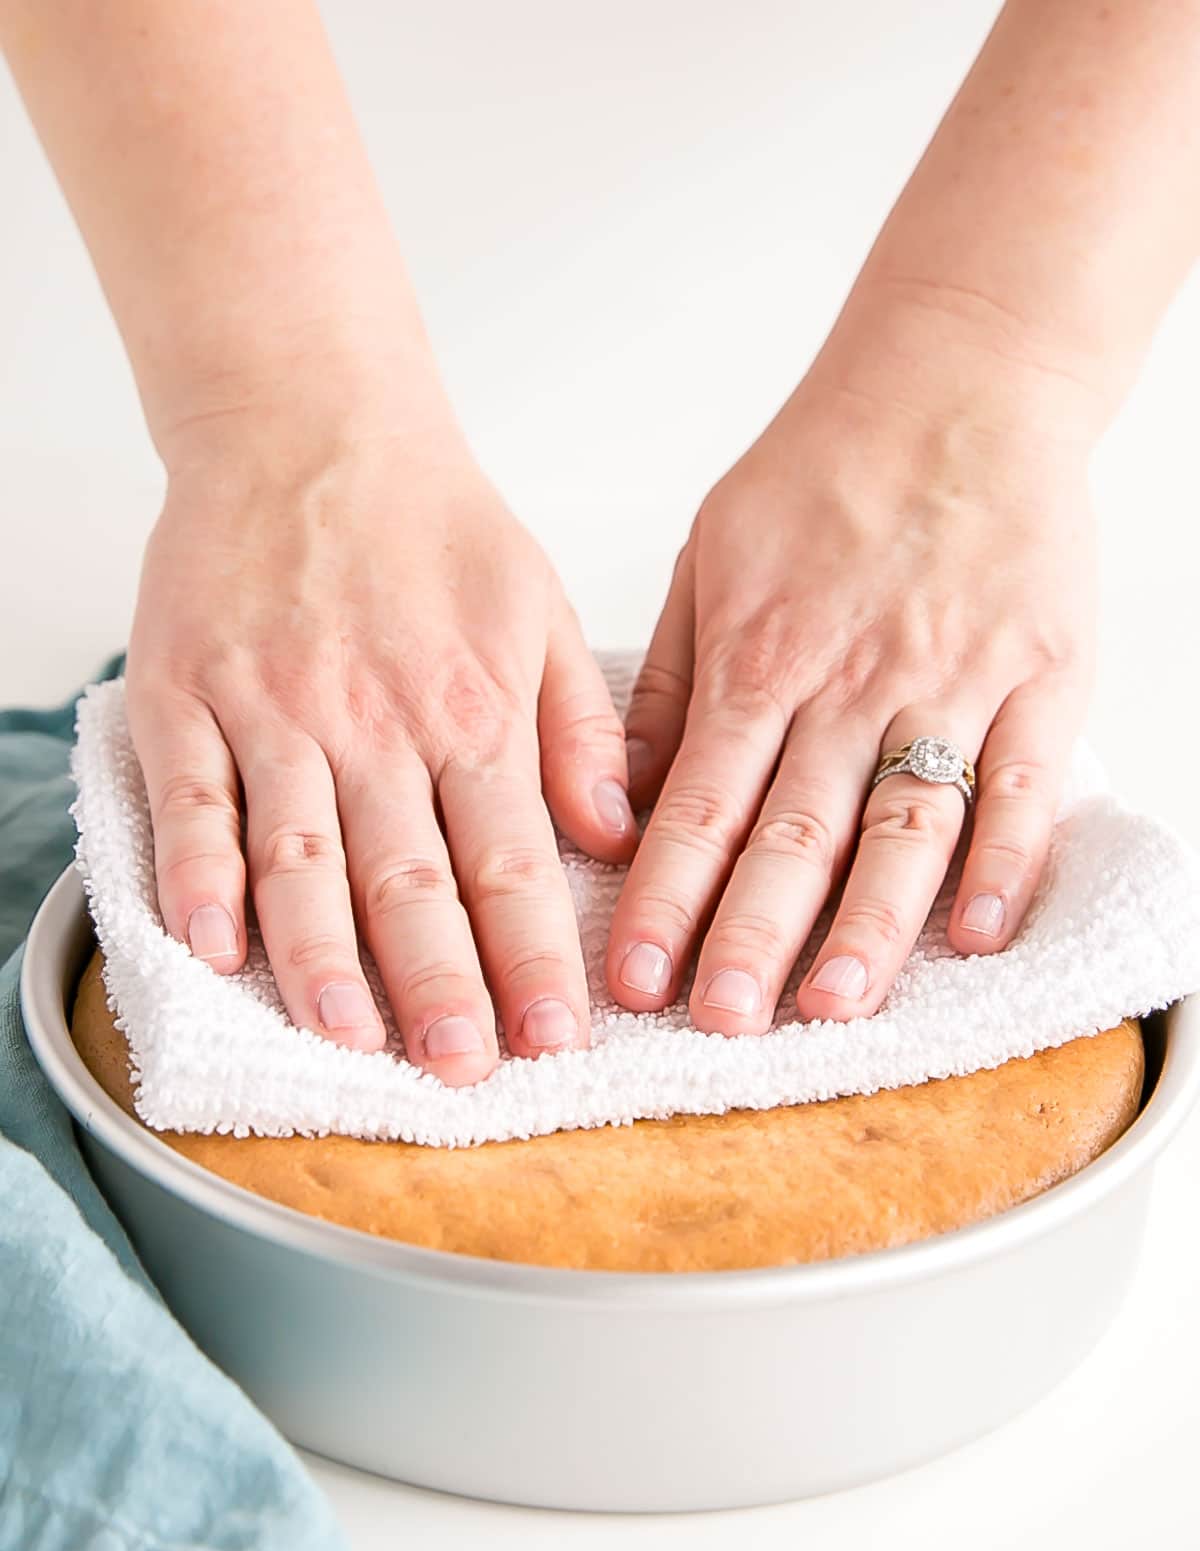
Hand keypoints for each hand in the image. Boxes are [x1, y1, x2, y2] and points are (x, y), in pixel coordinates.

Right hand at [125, 398, 636, 1085]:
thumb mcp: (540, 609)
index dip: (536, 956)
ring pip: (302, 854)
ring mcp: (275, 710)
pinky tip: (213, 947)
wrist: (307, 421)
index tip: (560, 1036)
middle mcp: (376, 721)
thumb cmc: (431, 526)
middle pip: (412, 877)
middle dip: (443, 983)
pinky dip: (201, 874)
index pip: (513, 859)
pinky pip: (194, 798)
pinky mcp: (189, 695)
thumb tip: (615, 834)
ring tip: (354, 1039)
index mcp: (471, 708)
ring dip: (325, 957)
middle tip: (465, 1069)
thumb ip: (578, 729)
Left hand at [606, 354, 1097, 1030]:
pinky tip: (973, 936)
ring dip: (867, 924)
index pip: (702, 804)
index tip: (634, 978)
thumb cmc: (824, 473)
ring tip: (829, 1008)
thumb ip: (669, 688)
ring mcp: (953, 679)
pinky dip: (1003, 863)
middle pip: (796, 832)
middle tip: (720, 1022)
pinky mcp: (1043, 674)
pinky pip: (1022, 783)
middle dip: (751, 936)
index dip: (665, 897)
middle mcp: (852, 680)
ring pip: (904, 823)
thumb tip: (621, 801)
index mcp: (763, 656)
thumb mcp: (709, 562)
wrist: (957, 380)